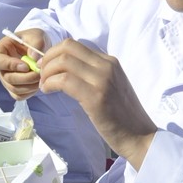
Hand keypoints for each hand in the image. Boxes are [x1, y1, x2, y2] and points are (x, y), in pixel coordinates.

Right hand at [0, 29, 45, 99]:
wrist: (37, 48)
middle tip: (39, 72)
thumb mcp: (35, 35)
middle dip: (25, 77)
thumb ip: (36, 43)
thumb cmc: (32, 39)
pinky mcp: (14, 88)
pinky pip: (20, 96)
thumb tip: (34, 57)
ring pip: (14, 89)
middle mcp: (0, 68)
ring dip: (30, 85)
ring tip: (41, 76)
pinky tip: (38, 82)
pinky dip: (30, 92)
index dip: (9, 65)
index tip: (26, 66)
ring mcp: (6, 79)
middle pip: (7, 78)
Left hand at [39, 38, 156, 168]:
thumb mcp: (110, 85)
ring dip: (47, 72)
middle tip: (42, 75)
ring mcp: (102, 80)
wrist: (140, 137)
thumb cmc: (121, 116)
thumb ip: (91, 73)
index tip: (47, 67)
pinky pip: (64, 80)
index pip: (74, 45)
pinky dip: (50, 83)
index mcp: (110, 61)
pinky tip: (48, 91)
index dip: (54, 53)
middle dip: (47, 58)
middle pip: (67, 47)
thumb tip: (63, 67)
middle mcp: (107, 65)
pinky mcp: (96, 96)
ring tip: (44, 85)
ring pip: (63, 61)